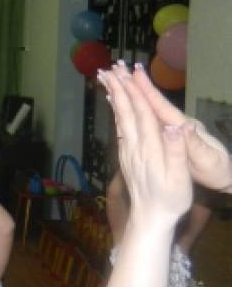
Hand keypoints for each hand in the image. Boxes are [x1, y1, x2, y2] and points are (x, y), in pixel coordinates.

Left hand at [100, 64, 191, 220]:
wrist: (151, 219)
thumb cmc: (171, 200)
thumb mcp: (180, 178)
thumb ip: (177, 151)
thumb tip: (175, 127)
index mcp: (149, 149)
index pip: (141, 114)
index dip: (134, 92)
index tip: (128, 73)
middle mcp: (134, 147)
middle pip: (125, 112)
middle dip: (118, 88)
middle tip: (110, 67)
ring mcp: (128, 151)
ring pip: (119, 118)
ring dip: (113, 97)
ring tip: (107, 79)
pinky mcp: (126, 156)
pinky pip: (120, 128)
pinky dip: (116, 112)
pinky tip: (114, 105)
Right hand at [127, 63, 231, 191]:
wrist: (225, 175)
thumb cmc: (215, 169)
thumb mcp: (207, 159)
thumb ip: (194, 144)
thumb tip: (182, 126)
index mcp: (183, 126)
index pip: (161, 105)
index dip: (147, 90)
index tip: (133, 73)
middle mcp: (176, 122)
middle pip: (151, 101)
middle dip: (133, 84)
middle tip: (115, 67)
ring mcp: (172, 127)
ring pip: (146, 107)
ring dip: (130, 92)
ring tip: (114, 79)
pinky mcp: (168, 134)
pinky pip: (145, 117)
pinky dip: (133, 107)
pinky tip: (122, 103)